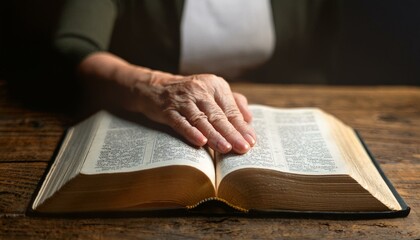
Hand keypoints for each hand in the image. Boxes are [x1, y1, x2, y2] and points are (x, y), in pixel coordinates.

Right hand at [78, 52, 255, 153]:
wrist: (154, 87)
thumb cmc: (189, 94)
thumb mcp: (212, 91)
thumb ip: (233, 102)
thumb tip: (249, 120)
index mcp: (215, 85)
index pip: (231, 109)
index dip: (241, 126)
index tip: (251, 141)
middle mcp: (200, 89)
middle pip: (218, 115)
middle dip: (232, 133)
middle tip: (243, 148)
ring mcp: (183, 99)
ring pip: (201, 120)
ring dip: (214, 135)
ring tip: (226, 148)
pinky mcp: (167, 109)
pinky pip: (180, 122)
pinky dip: (190, 132)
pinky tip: (200, 142)